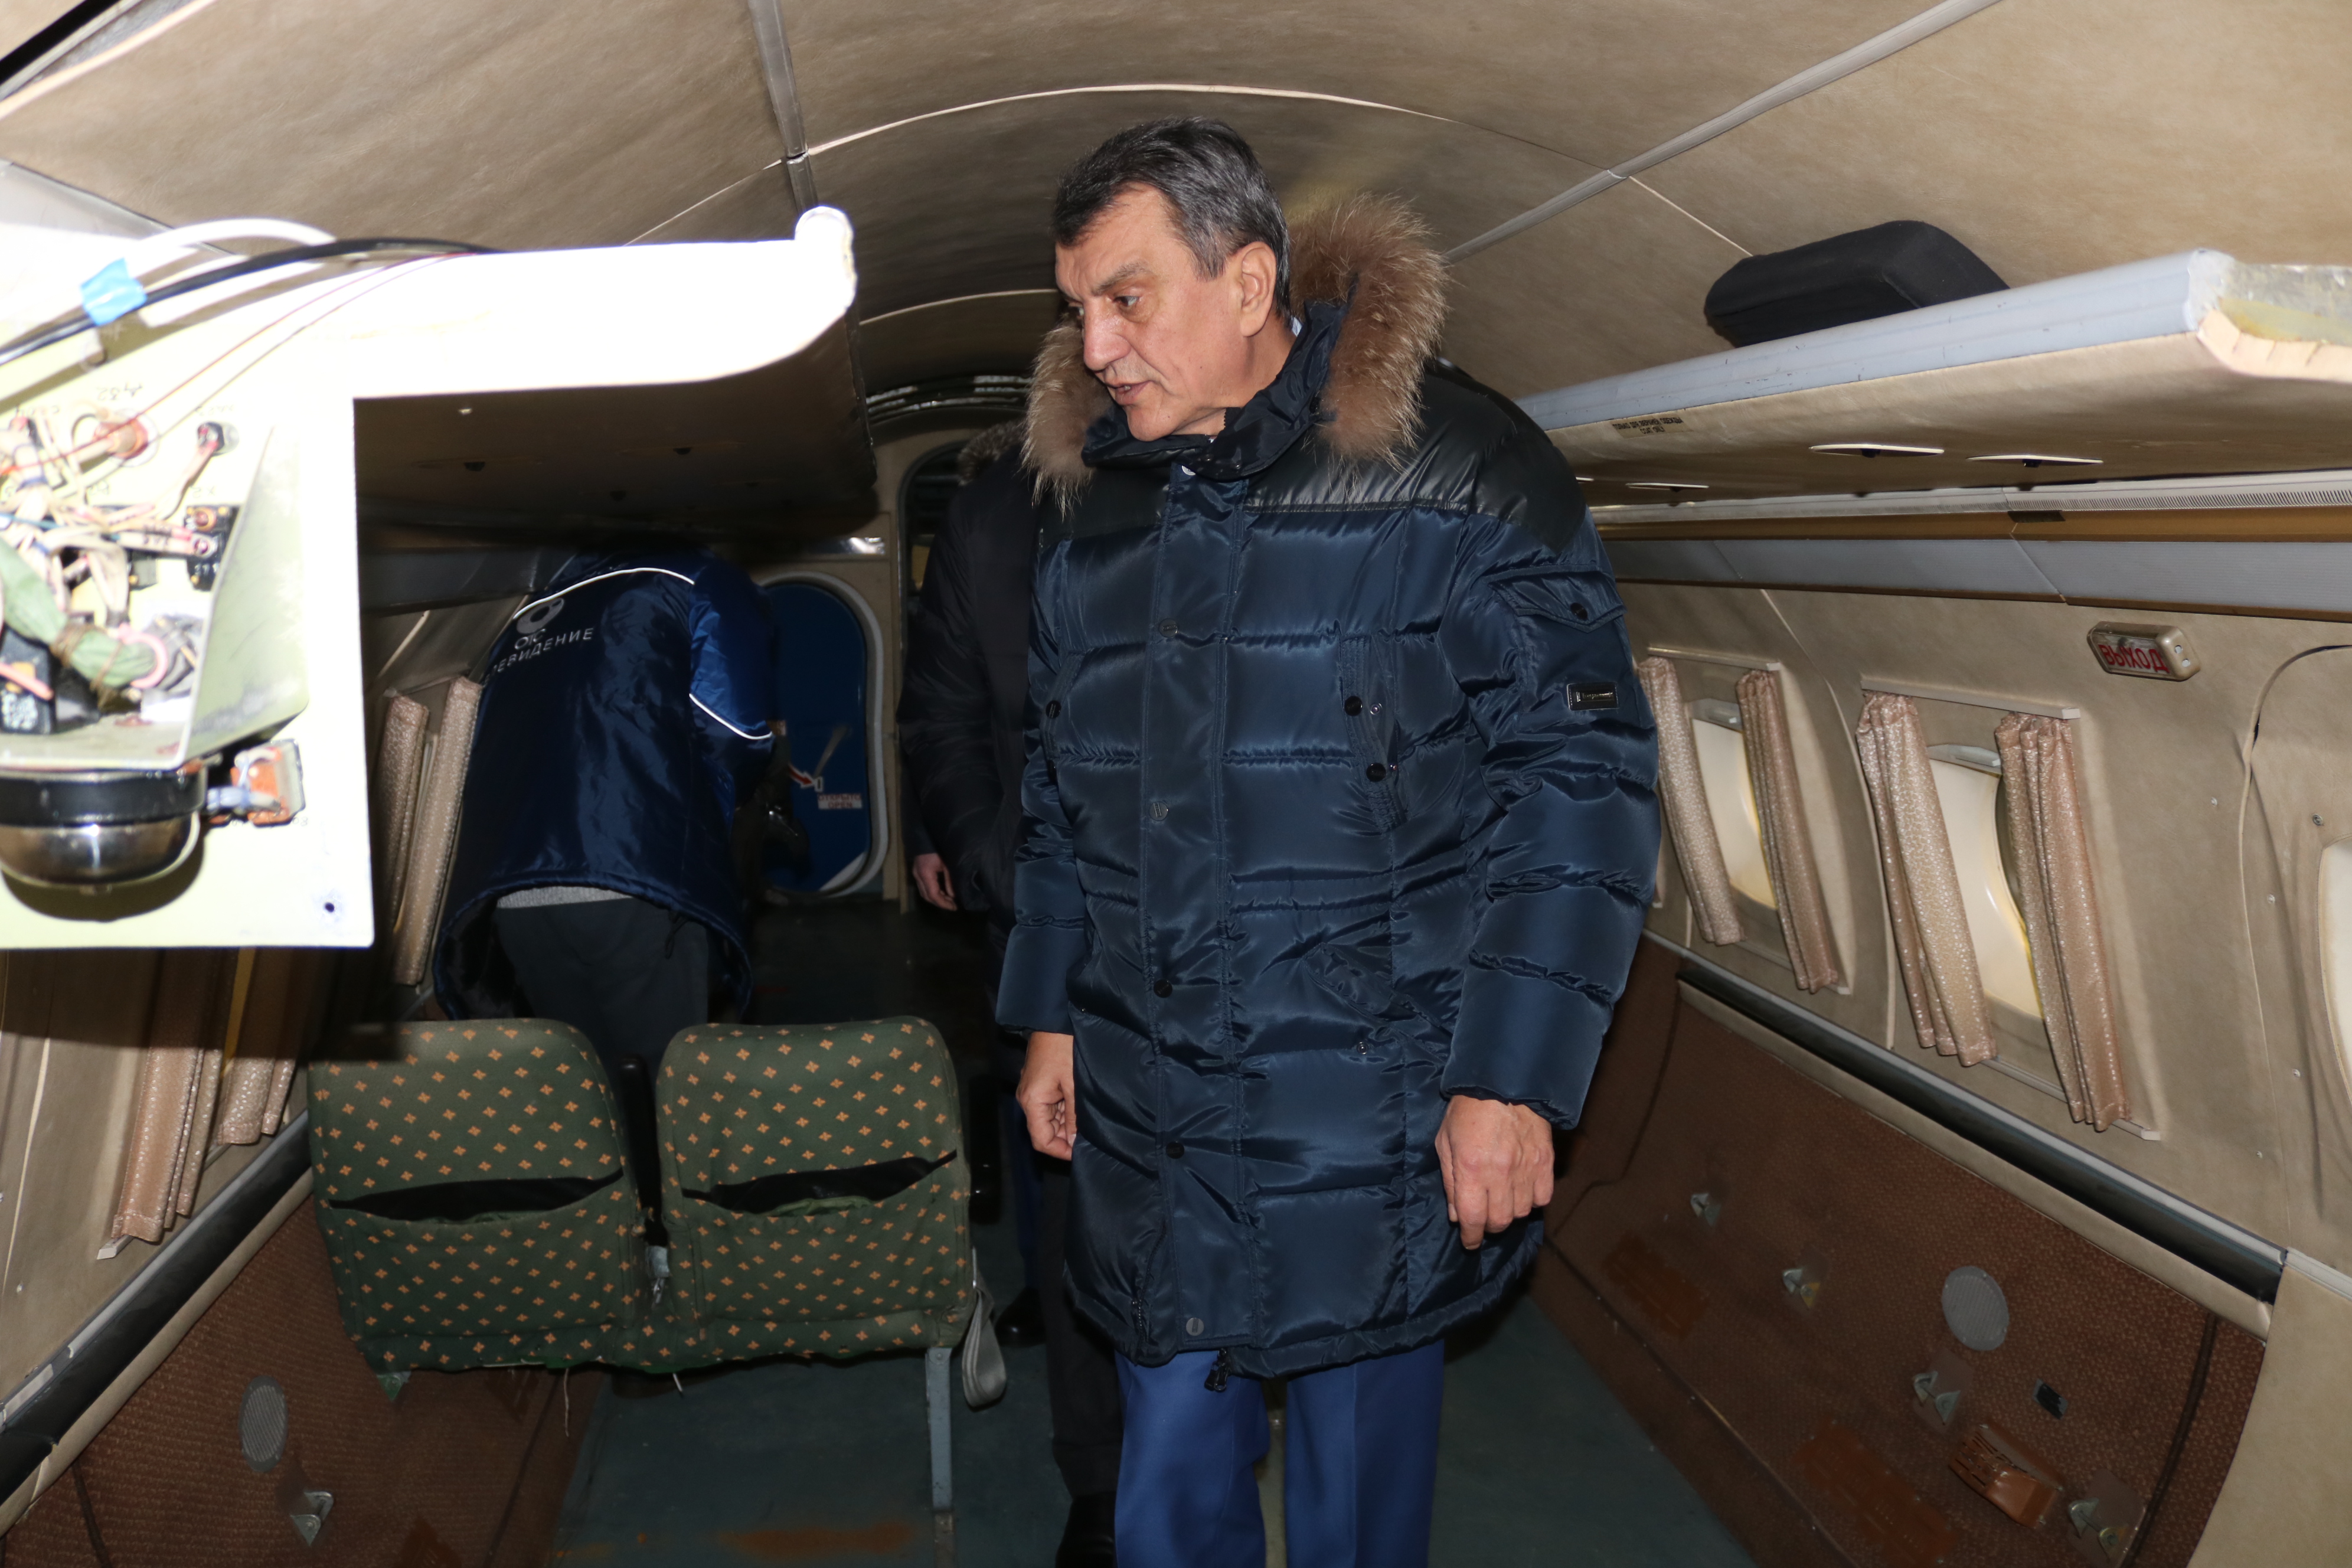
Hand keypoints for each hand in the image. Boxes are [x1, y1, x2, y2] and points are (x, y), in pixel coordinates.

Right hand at [911, 852, 956, 909]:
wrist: (927, 834)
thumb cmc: (939, 848)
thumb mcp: (947, 864)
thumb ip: (950, 880)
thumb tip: (953, 896)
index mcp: (925, 874)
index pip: (933, 894)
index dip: (943, 903)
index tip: (953, 907)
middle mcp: (918, 875)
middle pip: (926, 896)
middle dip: (939, 903)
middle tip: (952, 905)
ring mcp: (916, 873)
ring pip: (924, 892)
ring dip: (936, 898)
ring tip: (949, 900)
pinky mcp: (917, 871)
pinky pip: (924, 886)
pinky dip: (933, 891)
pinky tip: (942, 891)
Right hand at [1017, 1031, 1076, 1158]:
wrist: (1054, 1019)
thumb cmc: (1064, 1048)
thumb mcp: (1074, 1085)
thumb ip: (1074, 1116)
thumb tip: (1075, 1141)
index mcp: (1032, 1101)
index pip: (1041, 1140)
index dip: (1060, 1151)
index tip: (1081, 1153)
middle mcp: (1027, 1099)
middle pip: (1044, 1130)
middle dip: (1066, 1137)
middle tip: (1090, 1136)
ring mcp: (1031, 1090)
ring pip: (1048, 1118)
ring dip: (1067, 1123)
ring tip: (1088, 1121)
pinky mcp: (1038, 1083)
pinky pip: (1049, 1105)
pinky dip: (1064, 1110)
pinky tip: (1079, 1107)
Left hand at [1434, 1096, 1554, 1249]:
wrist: (1504, 1081)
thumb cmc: (1468, 1110)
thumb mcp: (1445, 1142)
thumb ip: (1451, 1182)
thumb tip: (1457, 1215)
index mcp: (1471, 1169)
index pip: (1472, 1219)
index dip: (1470, 1237)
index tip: (1469, 1242)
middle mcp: (1500, 1174)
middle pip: (1499, 1221)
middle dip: (1488, 1226)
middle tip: (1483, 1218)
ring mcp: (1526, 1169)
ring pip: (1521, 1212)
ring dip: (1510, 1213)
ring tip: (1502, 1202)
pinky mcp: (1545, 1161)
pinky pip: (1543, 1197)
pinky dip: (1533, 1201)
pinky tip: (1522, 1192)